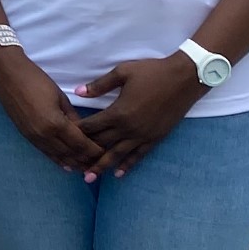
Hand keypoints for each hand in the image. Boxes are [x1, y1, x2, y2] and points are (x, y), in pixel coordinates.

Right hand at [0, 49, 101, 172]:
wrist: (7, 76)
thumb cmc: (36, 81)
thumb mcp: (60, 97)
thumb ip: (73, 117)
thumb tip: (83, 131)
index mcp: (56, 124)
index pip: (81, 144)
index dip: (95, 151)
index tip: (107, 152)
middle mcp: (44, 135)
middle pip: (71, 154)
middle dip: (87, 160)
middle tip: (101, 163)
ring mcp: (34, 137)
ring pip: (58, 157)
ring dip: (74, 163)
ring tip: (87, 167)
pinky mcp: (26, 136)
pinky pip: (46, 153)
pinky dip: (58, 160)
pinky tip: (67, 165)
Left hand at [75, 53, 207, 180]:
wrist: (185, 78)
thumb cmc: (152, 72)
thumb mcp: (123, 72)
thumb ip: (99, 85)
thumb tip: (78, 92)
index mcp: (118, 112)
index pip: (91, 127)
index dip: (76, 133)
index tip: (63, 139)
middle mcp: (129, 128)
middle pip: (102, 144)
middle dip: (84, 155)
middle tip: (69, 166)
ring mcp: (143, 135)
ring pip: (118, 155)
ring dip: (102, 166)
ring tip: (89, 178)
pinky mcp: (156, 138)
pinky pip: (139, 155)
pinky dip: (128, 166)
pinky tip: (118, 174)